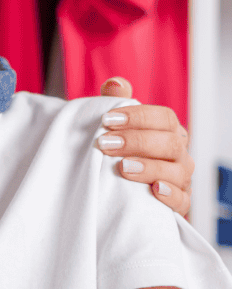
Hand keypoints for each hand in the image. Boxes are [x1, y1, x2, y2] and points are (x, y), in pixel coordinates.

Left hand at [97, 77, 191, 216]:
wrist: (114, 190)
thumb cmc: (117, 152)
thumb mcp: (112, 127)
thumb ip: (115, 103)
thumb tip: (115, 85)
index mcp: (168, 131)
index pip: (164, 118)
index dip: (138, 117)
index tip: (107, 120)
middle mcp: (178, 154)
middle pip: (170, 143)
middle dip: (136, 142)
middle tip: (105, 144)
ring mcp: (180, 179)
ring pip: (177, 171)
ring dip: (150, 168)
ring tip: (123, 167)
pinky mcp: (178, 203)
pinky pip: (182, 201)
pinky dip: (170, 195)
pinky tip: (154, 190)